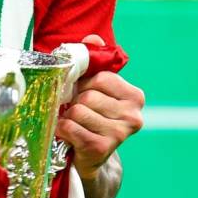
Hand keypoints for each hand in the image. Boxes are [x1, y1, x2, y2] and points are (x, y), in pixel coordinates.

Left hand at [56, 34, 144, 179]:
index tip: (82, 93)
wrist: (89, 159)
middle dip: (75, 101)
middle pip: (89, 95)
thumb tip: (93, 38)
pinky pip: (71, 127)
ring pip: (79, 111)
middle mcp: (133, 116)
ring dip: (68, 116)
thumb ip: (94, 61)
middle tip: (74, 110)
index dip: (84, 83)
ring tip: (72, 123)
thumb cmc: (90, 117)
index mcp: (135, 97)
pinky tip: (67, 134)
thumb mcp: (93, 88)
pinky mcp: (102, 148)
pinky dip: (62, 129)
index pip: (102, 78)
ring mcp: (120, 134)